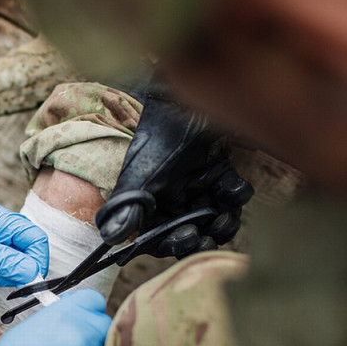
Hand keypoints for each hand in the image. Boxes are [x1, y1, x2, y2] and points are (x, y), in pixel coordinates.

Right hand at [95, 91, 253, 256]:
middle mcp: (175, 199)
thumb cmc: (156, 139)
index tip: (190, 238)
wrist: (180, 101)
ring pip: (216, 218)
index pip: (162, 238)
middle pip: (192, 233)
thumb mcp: (140, 177)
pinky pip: (233, 194)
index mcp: (152, 205)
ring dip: (224, 223)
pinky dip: (236, 194)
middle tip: (210, 234)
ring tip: (225, 216)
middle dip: (204, 238)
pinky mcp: (220, 172)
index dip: (175, 245)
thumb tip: (110, 238)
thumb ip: (128, 208)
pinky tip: (231, 186)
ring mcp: (199, 186)